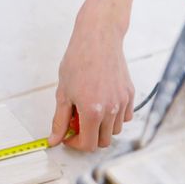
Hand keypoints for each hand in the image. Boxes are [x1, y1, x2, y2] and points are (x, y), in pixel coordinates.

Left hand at [49, 0, 136, 150]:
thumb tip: (54, 140)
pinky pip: (125, 117)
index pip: (88, 145)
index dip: (75, 144)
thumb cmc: (78, 61)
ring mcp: (123, 102)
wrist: (98, 39)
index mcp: (92, 112)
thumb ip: (60, 121)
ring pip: (115, 131)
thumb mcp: (63, 93)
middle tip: (76, 123)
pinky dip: (114, 117)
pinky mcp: (130, 94)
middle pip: (103, 142)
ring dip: (101, 128)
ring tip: (88, 110)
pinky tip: (102, 104)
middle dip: (88, 137)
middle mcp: (111, 110)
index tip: (68, 136)